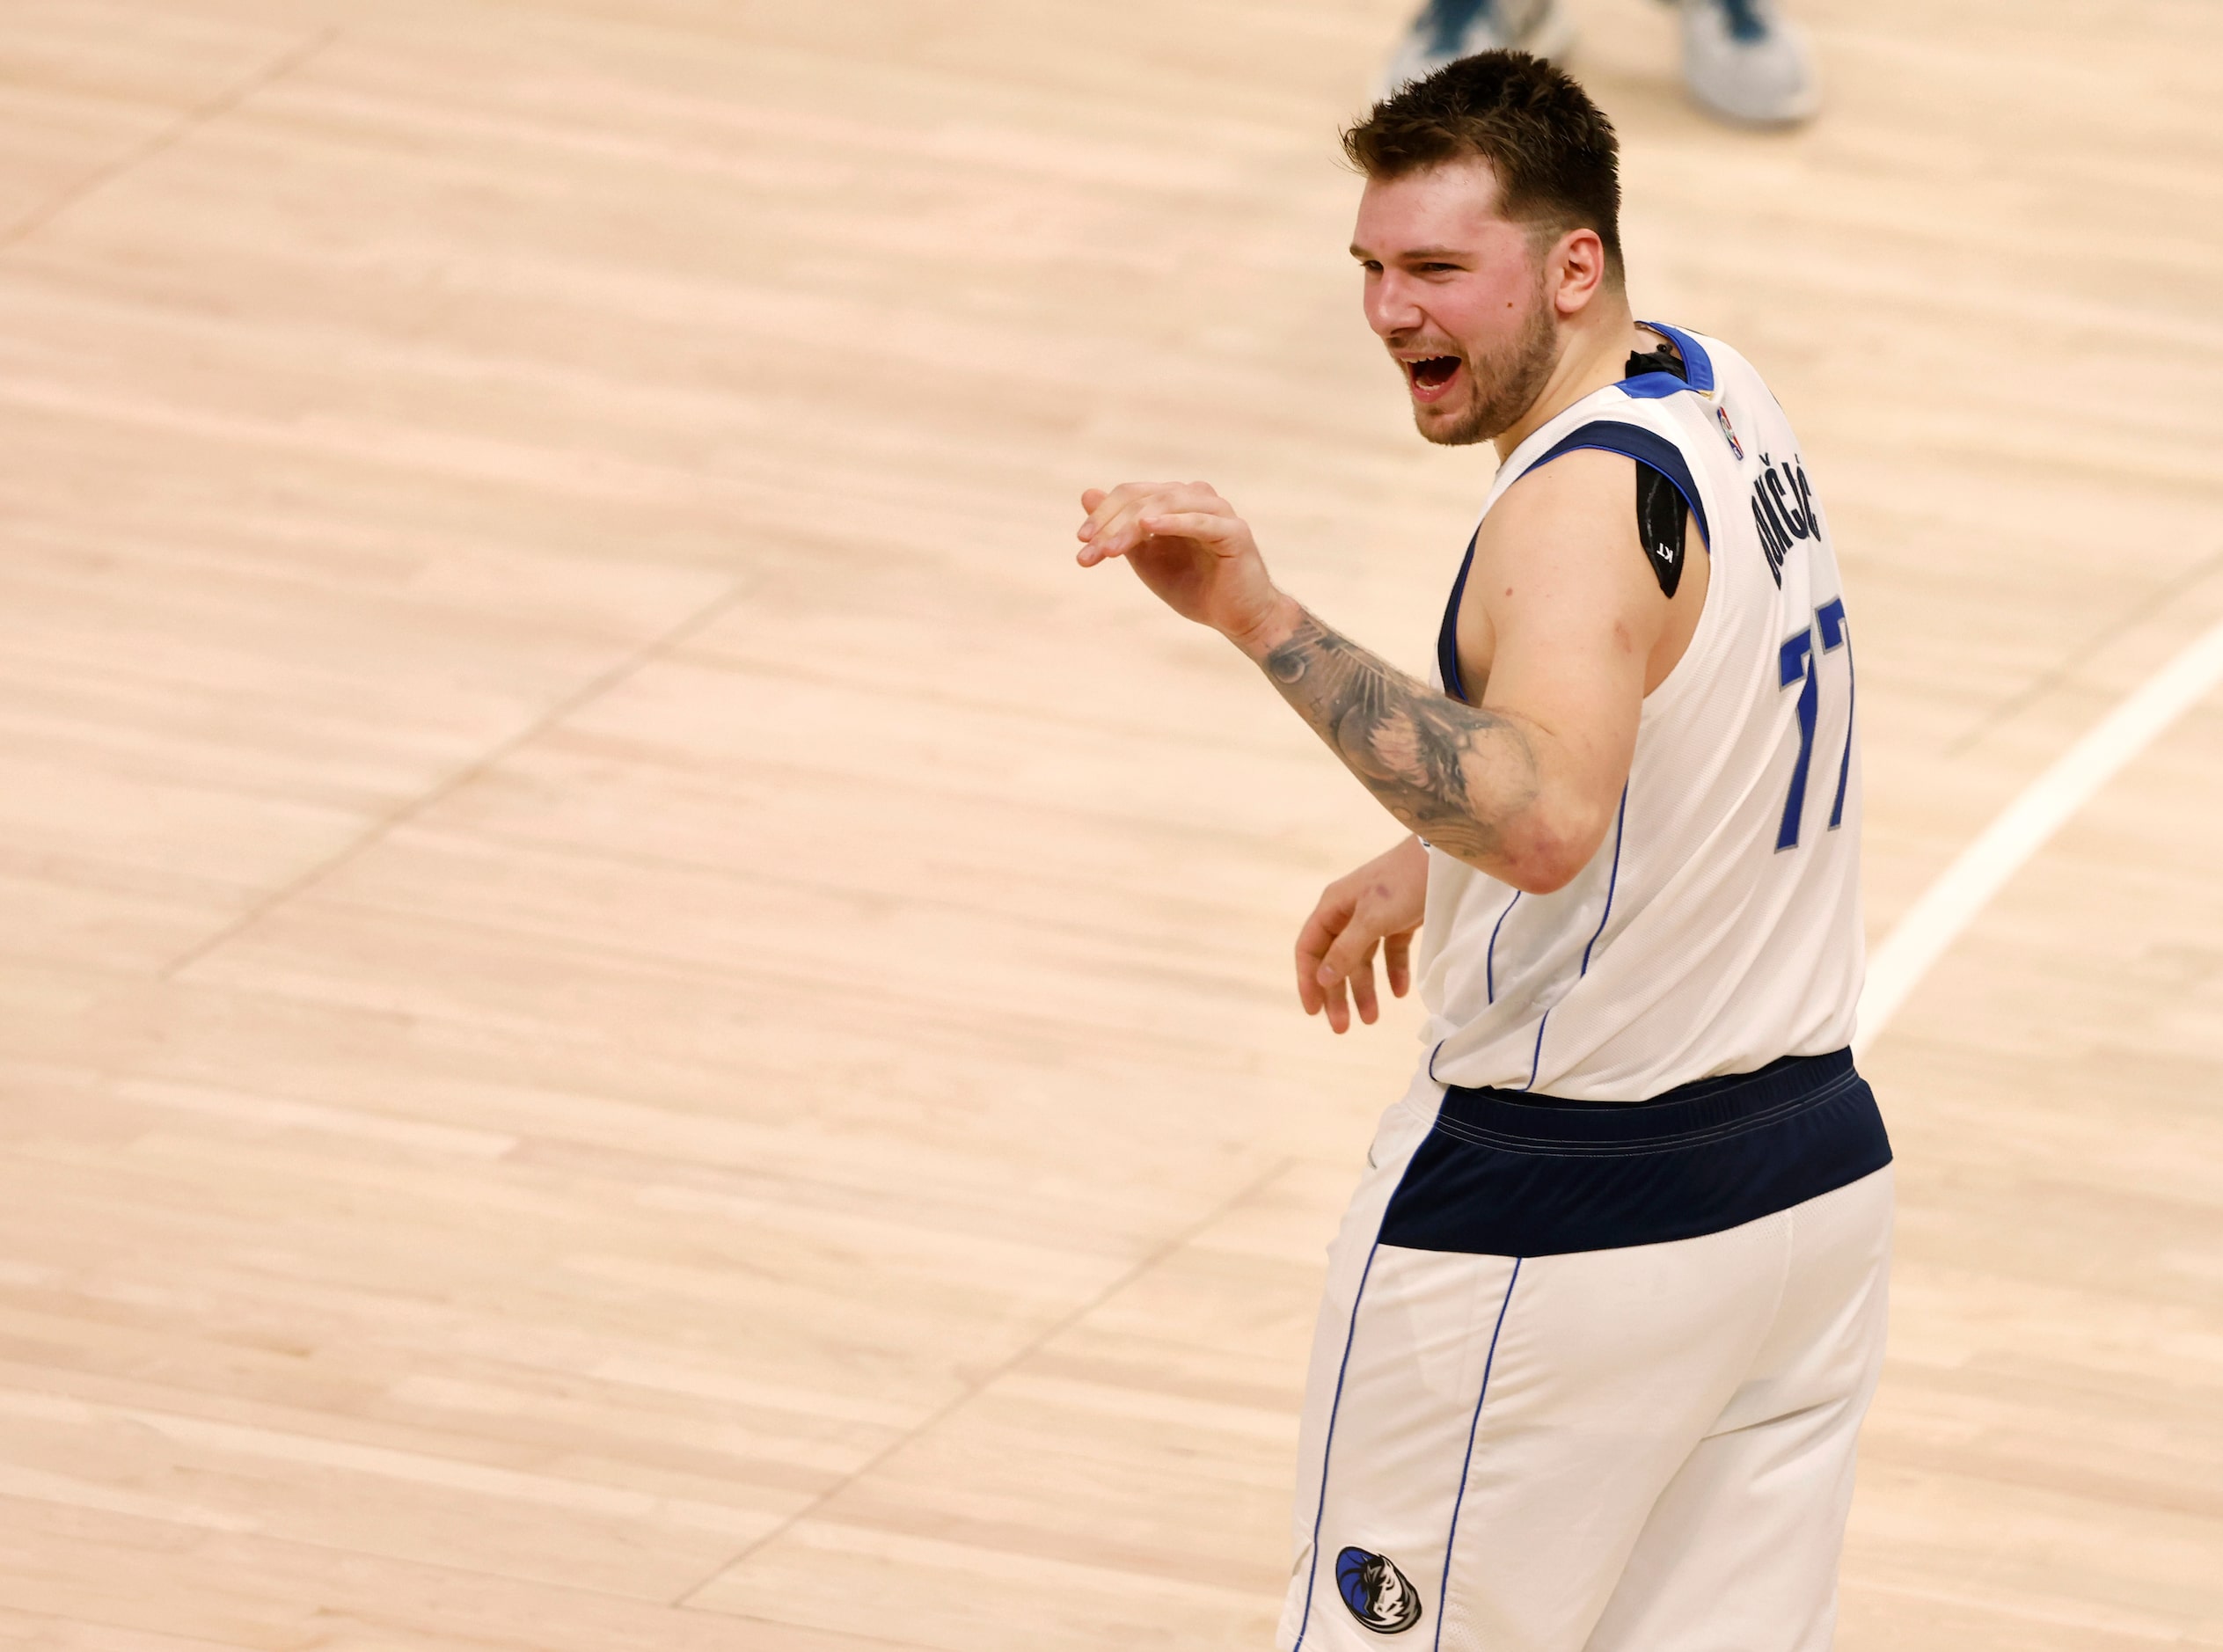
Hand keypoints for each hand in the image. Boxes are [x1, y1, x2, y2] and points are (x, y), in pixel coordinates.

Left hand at [1075, 481, 1293, 649]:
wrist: (1237, 617)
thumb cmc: (1194, 587)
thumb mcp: (1147, 559)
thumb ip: (1119, 529)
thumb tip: (1085, 494)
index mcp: (1174, 501)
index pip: (1132, 494)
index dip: (1103, 514)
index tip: (1081, 543)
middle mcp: (1195, 498)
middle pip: (1145, 496)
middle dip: (1112, 524)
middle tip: (1090, 550)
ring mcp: (1217, 512)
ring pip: (1168, 503)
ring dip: (1134, 525)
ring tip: (1110, 548)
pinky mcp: (1235, 532)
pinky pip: (1201, 521)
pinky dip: (1175, 521)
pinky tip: (1149, 527)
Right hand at [1295, 836, 1427, 1033]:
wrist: (1444, 857)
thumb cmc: (1403, 883)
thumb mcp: (1372, 919)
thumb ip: (1347, 950)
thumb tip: (1322, 979)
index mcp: (1333, 907)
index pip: (1310, 949)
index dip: (1308, 981)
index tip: (1314, 1012)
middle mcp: (1348, 913)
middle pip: (1335, 960)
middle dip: (1337, 994)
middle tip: (1342, 1028)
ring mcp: (1373, 916)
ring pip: (1362, 960)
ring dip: (1364, 989)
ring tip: (1372, 1019)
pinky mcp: (1398, 920)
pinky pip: (1389, 952)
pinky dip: (1393, 972)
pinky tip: (1401, 993)